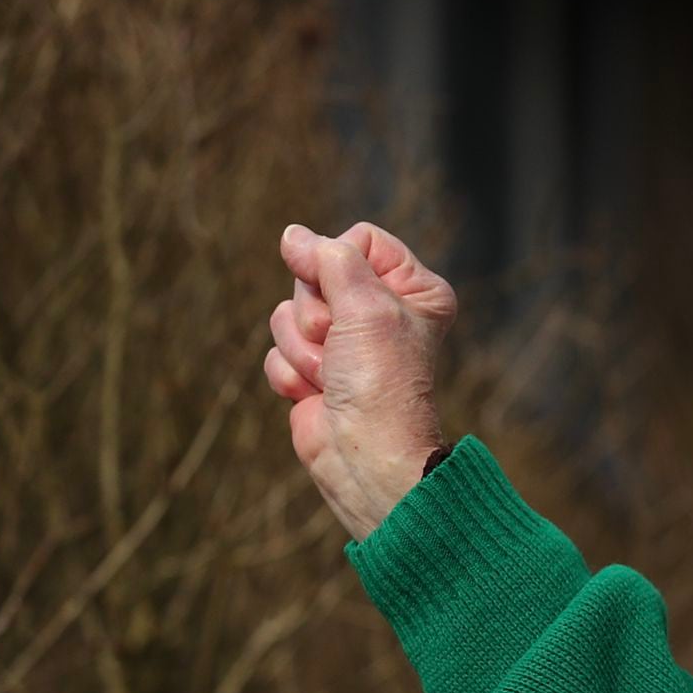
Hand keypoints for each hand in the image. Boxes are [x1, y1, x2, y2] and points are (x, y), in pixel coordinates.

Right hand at [265, 222, 456, 540]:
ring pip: (288, 312)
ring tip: (334, 377)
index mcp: (414, 290)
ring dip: (304, 348)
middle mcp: (381, 313)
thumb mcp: (367, 305)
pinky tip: (320, 396)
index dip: (338, 262)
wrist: (365, 456)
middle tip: (342, 346)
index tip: (347, 297)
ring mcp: (345, 343)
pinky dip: (292, 374)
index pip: (360, 239)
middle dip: (318, 312)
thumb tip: (294, 236)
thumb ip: (331, 259)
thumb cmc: (381, 384)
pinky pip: (278, 350)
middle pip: (316, 272)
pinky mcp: (315, 372)